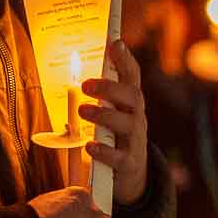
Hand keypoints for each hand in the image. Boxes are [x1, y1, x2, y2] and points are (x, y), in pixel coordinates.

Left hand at [81, 39, 148, 205]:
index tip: (115, 42)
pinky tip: (90, 146)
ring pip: (129, 125)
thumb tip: (80, 63)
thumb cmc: (115, 136)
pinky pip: (120, 158)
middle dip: (110, 88)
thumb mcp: (110, 112)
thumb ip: (101, 93)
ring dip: (104, 115)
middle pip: (134, 98)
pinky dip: (104, 151)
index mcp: (131, 104)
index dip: (125, 60)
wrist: (131, 175)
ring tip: (82, 110)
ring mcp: (135, 142)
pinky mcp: (129, 165)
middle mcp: (137, 119)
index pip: (133, 78)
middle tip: (85, 84)